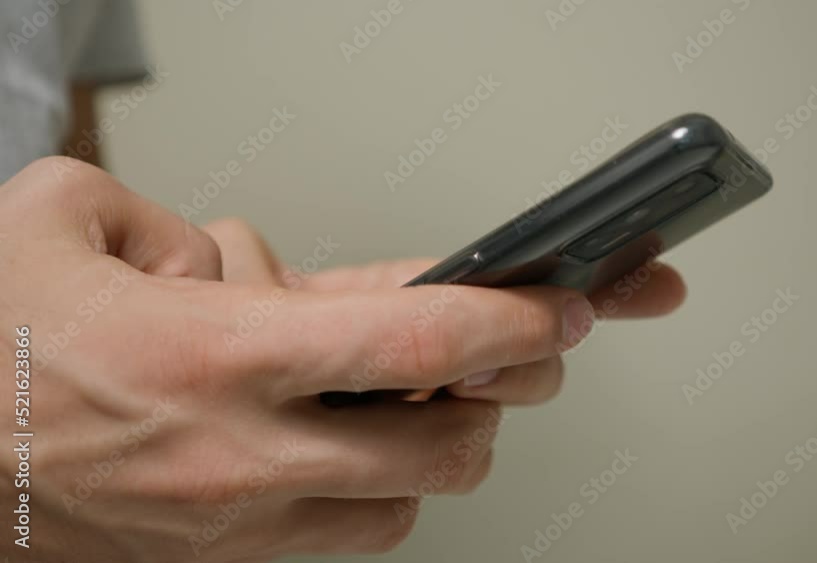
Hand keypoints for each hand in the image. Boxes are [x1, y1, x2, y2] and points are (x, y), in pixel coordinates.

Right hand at [0, 158, 621, 561]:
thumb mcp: (62, 219)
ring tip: (435, 400)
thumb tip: (240, 266)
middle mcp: (242, 454)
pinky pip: (345, 542)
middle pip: (444, 451)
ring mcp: (239, 524)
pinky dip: (379, 498)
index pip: (414, 345)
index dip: (508, 324)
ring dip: (441, 452)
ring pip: (404, 509)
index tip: (564, 307)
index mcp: (215, 356)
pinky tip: (360, 452)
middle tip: (517, 353)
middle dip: (504, 400)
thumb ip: (170, 222)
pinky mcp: (225, 561)